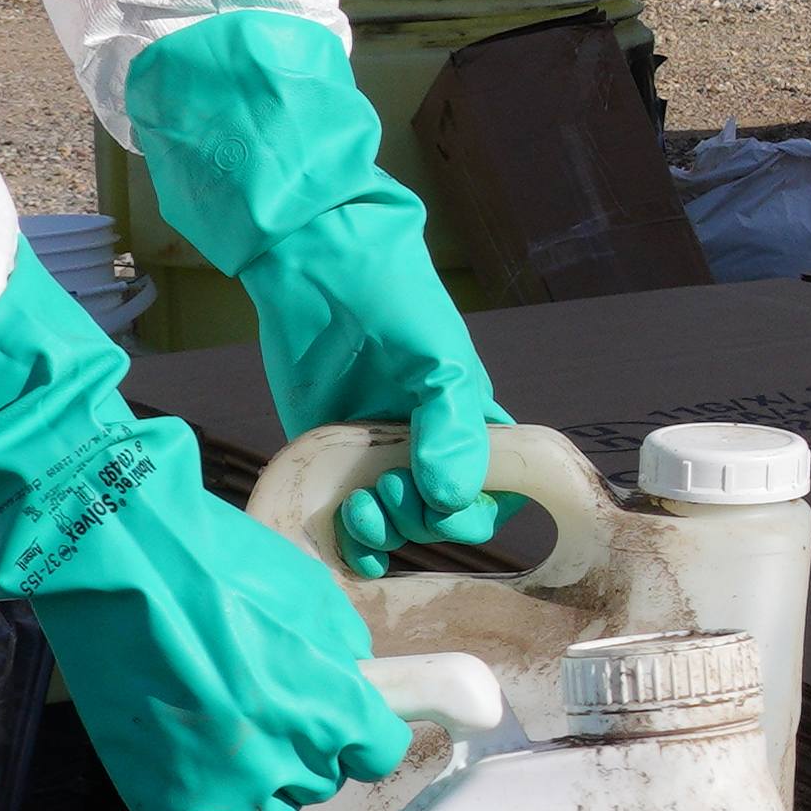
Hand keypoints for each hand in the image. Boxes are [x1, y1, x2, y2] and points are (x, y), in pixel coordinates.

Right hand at [0, 247, 404, 810]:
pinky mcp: (163, 802)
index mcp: (328, 702)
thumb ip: (341, 650)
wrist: (115, 559)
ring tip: (231, 728)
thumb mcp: (308, 593)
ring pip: (273, 810)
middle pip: (322, 776)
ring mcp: (221, 786)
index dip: (363, 731)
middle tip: (261, 695)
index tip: (351, 722)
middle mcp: (282, 755)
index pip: (377, 750)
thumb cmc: (210, 561)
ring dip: (265, 778)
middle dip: (305, 741)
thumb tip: (349, 678)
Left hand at [122, 7, 516, 566]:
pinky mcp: (329, 455)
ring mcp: (377, 453)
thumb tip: (452, 498)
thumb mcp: (438, 358)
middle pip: (443, 517)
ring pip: (397, 526)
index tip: (441, 501)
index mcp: (471, 420)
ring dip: (385, 532)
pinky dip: (353, 545)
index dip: (472, 511)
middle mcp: (428, 443)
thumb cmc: (395, 299)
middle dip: (421, 520)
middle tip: (386, 492)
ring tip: (360, 506)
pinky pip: (348, 522)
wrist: (316, 265)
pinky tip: (348, 544)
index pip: (494, 493)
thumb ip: (452, 429)